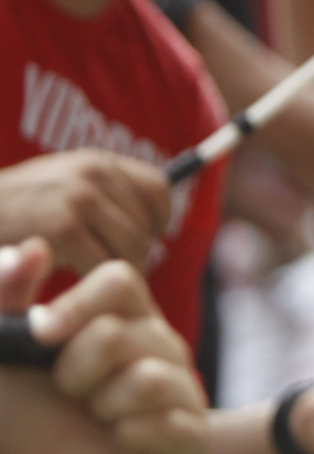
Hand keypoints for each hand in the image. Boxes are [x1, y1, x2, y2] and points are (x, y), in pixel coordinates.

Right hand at [0, 151, 172, 273]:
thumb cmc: (9, 215)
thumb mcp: (57, 189)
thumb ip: (99, 195)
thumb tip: (155, 220)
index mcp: (95, 161)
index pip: (159, 189)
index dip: (155, 221)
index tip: (142, 243)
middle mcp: (93, 172)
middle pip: (146, 225)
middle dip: (132, 254)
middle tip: (106, 276)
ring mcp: (79, 198)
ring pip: (130, 248)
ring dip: (114, 273)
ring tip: (89, 286)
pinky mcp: (63, 227)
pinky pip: (103, 264)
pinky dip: (91, 285)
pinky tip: (72, 291)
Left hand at [0, 241, 208, 453]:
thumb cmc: (19, 411)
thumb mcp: (4, 348)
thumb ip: (7, 294)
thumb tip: (37, 247)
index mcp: (124, 317)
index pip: (120, 279)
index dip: (77, 304)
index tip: (41, 334)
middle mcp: (162, 346)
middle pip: (121, 333)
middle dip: (74, 370)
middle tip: (68, 392)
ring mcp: (182, 392)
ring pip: (145, 379)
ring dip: (101, 406)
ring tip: (95, 418)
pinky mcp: (190, 439)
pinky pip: (167, 424)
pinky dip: (127, 437)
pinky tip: (119, 443)